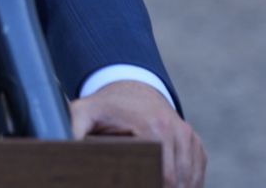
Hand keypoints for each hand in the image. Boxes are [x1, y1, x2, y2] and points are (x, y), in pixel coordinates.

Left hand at [70, 79, 205, 187]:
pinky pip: (198, 173)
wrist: (131, 87)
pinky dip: (189, 184)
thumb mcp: (85, 112)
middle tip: (145, 185)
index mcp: (154, 128)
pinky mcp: (195, 143)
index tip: (141, 185)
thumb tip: (67, 149)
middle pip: (179, 181)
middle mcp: (177, 132)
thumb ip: (75, 129)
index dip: (152, 186)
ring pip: (191, 179)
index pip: (164, 176)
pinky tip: (172, 187)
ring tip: (155, 186)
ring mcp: (189, 137)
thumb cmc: (106, 106)